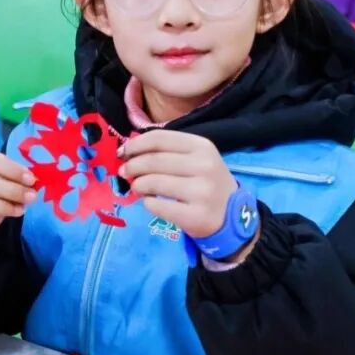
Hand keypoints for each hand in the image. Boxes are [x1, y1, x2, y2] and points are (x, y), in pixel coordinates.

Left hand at [120, 130, 246, 252]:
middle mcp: (204, 166)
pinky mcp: (195, 215)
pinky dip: (148, 203)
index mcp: (202, 146)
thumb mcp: (196, 158)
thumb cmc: (206, 182)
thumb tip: (128, 152)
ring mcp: (201, 192)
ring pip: (153, 182)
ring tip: (137, 187)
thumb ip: (167, 152)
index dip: (135, 144)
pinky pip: (157, 205)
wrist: (231, 215)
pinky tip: (151, 202)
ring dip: (138, 185)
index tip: (123, 152)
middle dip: (132, 166)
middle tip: (125, 172)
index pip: (159, 139)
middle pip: (154, 161)